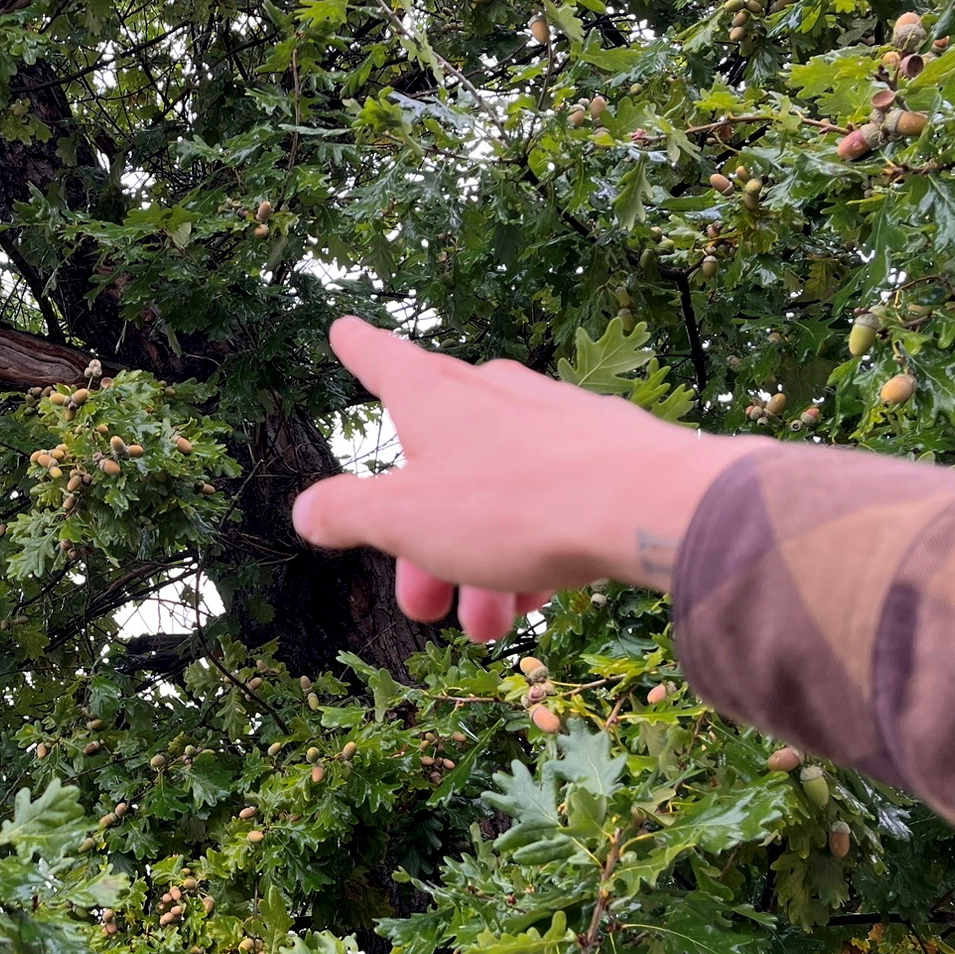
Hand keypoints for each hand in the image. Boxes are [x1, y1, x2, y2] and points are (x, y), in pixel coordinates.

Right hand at [291, 318, 750, 640]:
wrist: (647, 507)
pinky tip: (540, 596)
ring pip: (496, 494)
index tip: (342, 329)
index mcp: (435, 397)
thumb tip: (306, 510)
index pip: (382, 361)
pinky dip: (533, 549)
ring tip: (491, 624)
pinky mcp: (603, 451)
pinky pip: (549, 501)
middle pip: (437, 465)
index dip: (357, 350)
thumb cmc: (515, 504)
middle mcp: (492, 395)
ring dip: (480, 565)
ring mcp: (552, 420)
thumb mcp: (405, 519)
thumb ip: (349, 512)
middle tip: (423, 605)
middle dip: (423, 544)